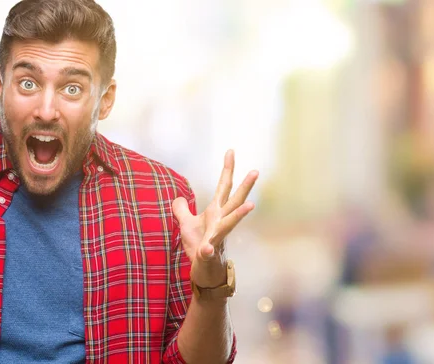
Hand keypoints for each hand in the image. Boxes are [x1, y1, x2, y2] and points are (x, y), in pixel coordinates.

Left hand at [172, 150, 257, 288]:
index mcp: (216, 212)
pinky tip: (206, 249)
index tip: (231, 150)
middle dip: (245, 187)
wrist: (204, 271)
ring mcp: (217, 238)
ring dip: (239, 215)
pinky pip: (208, 251)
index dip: (227, 169)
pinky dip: (207, 250)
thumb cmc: (197, 246)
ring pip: (230, 224)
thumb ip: (182, 210)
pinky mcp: (208, 254)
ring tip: (251, 205)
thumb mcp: (186, 224)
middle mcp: (221, 222)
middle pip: (234, 201)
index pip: (223, 187)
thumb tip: (177, 197)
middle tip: (256, 171)